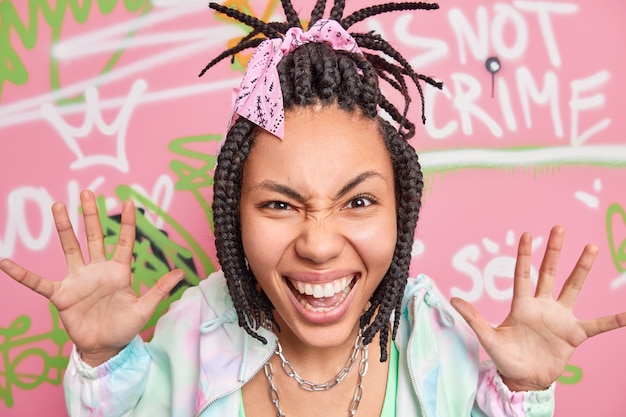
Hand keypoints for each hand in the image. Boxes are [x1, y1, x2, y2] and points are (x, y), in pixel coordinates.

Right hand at [0, 190, 184, 365]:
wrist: (106, 348)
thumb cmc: (125, 327)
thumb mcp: (145, 308)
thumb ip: (160, 289)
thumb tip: (182, 274)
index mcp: (119, 271)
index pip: (123, 241)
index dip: (127, 223)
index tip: (129, 201)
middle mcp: (97, 270)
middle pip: (93, 236)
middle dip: (90, 215)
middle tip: (87, 192)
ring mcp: (78, 280)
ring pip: (70, 248)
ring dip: (63, 228)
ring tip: (58, 205)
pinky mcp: (62, 295)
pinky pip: (38, 282)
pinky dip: (22, 274)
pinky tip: (5, 262)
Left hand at [450, 225, 625, 390]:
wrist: (525, 380)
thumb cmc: (506, 358)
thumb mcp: (489, 338)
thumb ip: (474, 318)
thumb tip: (452, 299)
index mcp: (522, 305)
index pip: (523, 274)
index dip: (525, 255)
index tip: (528, 234)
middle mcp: (542, 306)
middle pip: (548, 273)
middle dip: (553, 251)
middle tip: (558, 227)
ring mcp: (560, 318)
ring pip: (572, 287)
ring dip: (581, 269)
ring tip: (590, 247)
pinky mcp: (574, 334)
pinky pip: (597, 325)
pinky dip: (613, 320)